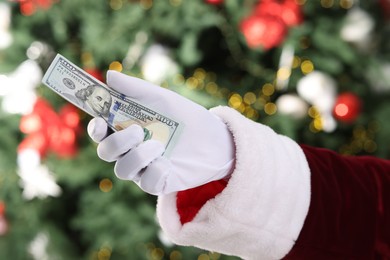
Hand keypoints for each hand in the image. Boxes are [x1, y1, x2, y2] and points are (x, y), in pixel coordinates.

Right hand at [88, 71, 234, 194]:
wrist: (215, 136)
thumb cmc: (185, 116)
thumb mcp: (162, 99)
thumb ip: (136, 89)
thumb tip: (109, 76)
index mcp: (127, 129)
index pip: (101, 133)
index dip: (95, 129)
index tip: (100, 122)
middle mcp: (131, 150)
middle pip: (106, 153)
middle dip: (116, 143)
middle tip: (137, 131)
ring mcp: (145, 167)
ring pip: (123, 170)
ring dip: (137, 157)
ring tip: (158, 145)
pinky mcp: (160, 182)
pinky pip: (146, 183)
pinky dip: (154, 172)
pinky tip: (168, 163)